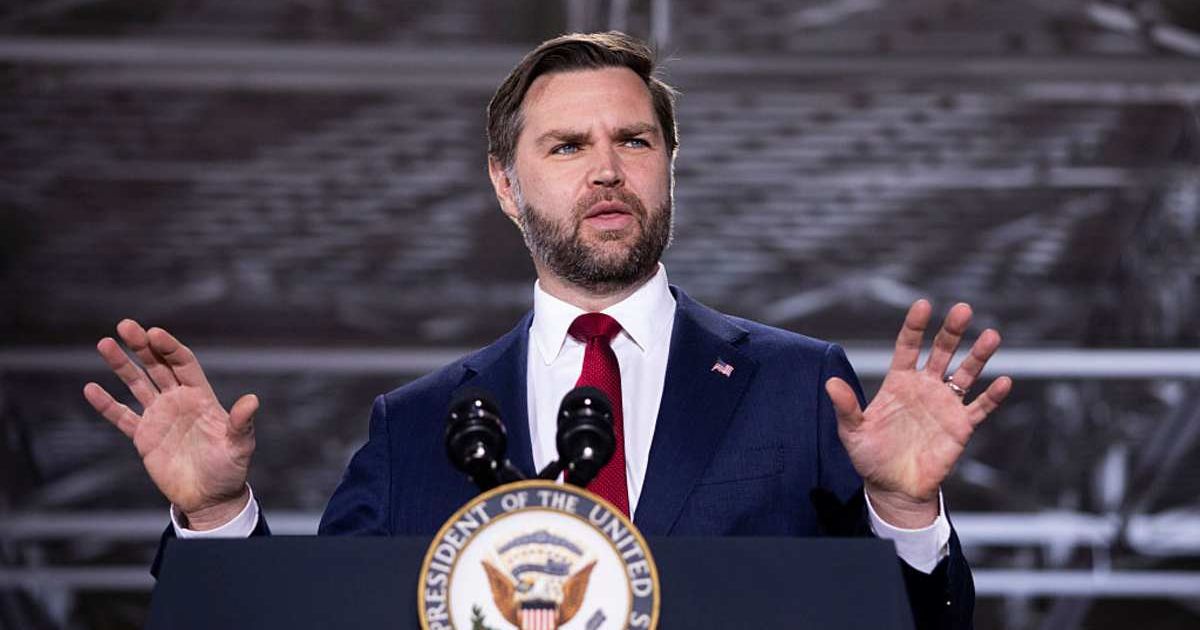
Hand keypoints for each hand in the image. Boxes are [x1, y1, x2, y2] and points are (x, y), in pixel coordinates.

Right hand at [83, 320, 257, 529]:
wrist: (211, 497)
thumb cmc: (230, 468)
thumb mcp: (239, 445)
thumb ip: (241, 422)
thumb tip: (252, 400)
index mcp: (201, 396)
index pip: (183, 363)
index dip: (169, 348)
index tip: (154, 333)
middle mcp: (178, 401)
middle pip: (157, 366)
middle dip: (142, 345)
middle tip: (125, 325)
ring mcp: (159, 417)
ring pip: (137, 384)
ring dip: (121, 365)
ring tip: (104, 343)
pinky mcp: (144, 437)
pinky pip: (122, 417)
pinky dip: (107, 404)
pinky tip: (91, 388)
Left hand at [825, 300, 1011, 527]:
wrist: (893, 487)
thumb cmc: (870, 457)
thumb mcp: (852, 432)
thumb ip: (846, 408)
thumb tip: (831, 384)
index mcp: (898, 383)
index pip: (908, 347)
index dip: (915, 326)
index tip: (923, 305)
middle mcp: (924, 387)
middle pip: (941, 352)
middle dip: (952, 331)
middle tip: (963, 309)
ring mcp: (945, 405)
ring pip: (966, 374)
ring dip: (979, 355)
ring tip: (991, 336)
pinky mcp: (960, 426)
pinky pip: (979, 407)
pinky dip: (992, 396)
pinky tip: (1003, 381)